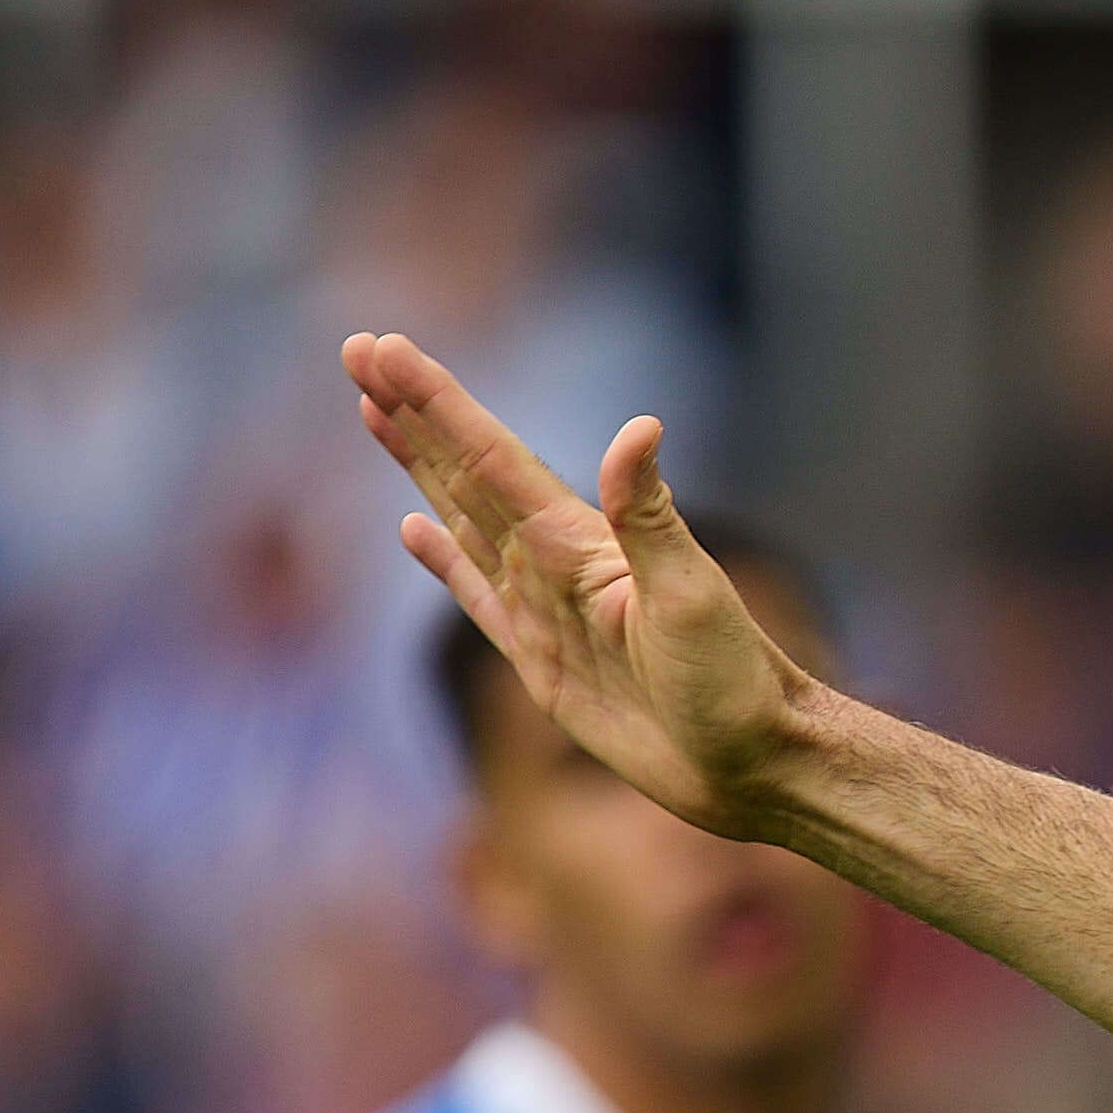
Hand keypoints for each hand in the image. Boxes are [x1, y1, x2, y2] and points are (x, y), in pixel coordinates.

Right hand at [345, 333, 816, 830]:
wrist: (755, 763)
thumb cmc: (736, 682)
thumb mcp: (691, 595)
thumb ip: (651, 517)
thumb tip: (642, 426)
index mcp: (580, 542)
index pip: (491, 457)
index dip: (437, 404)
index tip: (382, 349)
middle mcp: (556, 565)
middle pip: (465, 472)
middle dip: (413, 414)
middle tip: (358, 351)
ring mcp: (544, 609)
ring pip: (463, 518)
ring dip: (419, 466)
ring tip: (374, 412)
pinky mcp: (540, 659)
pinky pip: (477, 595)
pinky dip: (443, 559)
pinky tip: (413, 526)